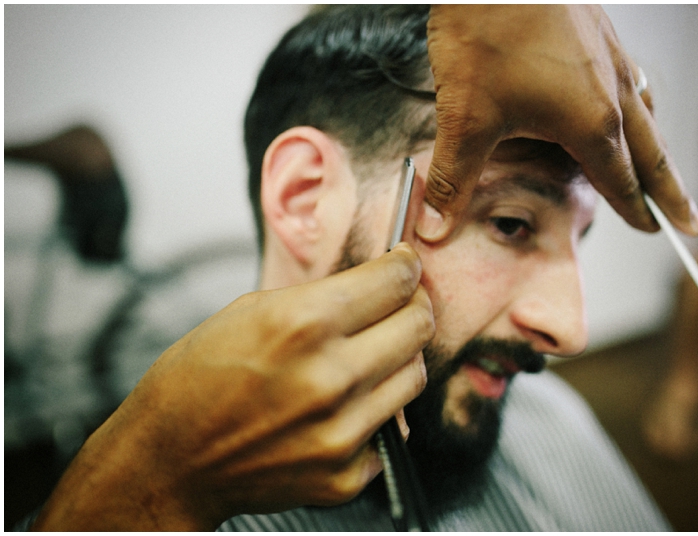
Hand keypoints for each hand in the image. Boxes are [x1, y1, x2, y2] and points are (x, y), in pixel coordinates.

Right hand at [31, 244, 433, 530]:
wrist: (170, 460)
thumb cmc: (197, 380)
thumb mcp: (250, 310)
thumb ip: (320, 296)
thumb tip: (373, 284)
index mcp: (303, 323)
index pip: (394, 281)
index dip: (406, 267)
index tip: (407, 265)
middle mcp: (331, 377)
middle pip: (418, 325)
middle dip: (414, 305)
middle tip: (402, 303)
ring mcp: (342, 431)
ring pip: (415, 375)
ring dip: (399, 357)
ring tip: (369, 354)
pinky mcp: (346, 474)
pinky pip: (391, 428)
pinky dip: (375, 410)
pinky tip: (343, 404)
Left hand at [420, 4, 697, 240]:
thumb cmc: (486, 32)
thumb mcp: (465, 117)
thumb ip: (453, 178)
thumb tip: (435, 228)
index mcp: (591, 121)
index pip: (621, 181)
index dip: (635, 212)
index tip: (653, 232)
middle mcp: (613, 91)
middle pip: (652, 154)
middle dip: (672, 193)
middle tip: (693, 222)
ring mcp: (611, 57)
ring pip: (647, 116)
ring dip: (658, 150)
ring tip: (665, 170)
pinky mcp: (598, 31)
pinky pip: (632, 81)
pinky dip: (640, 107)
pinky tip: (630, 105)